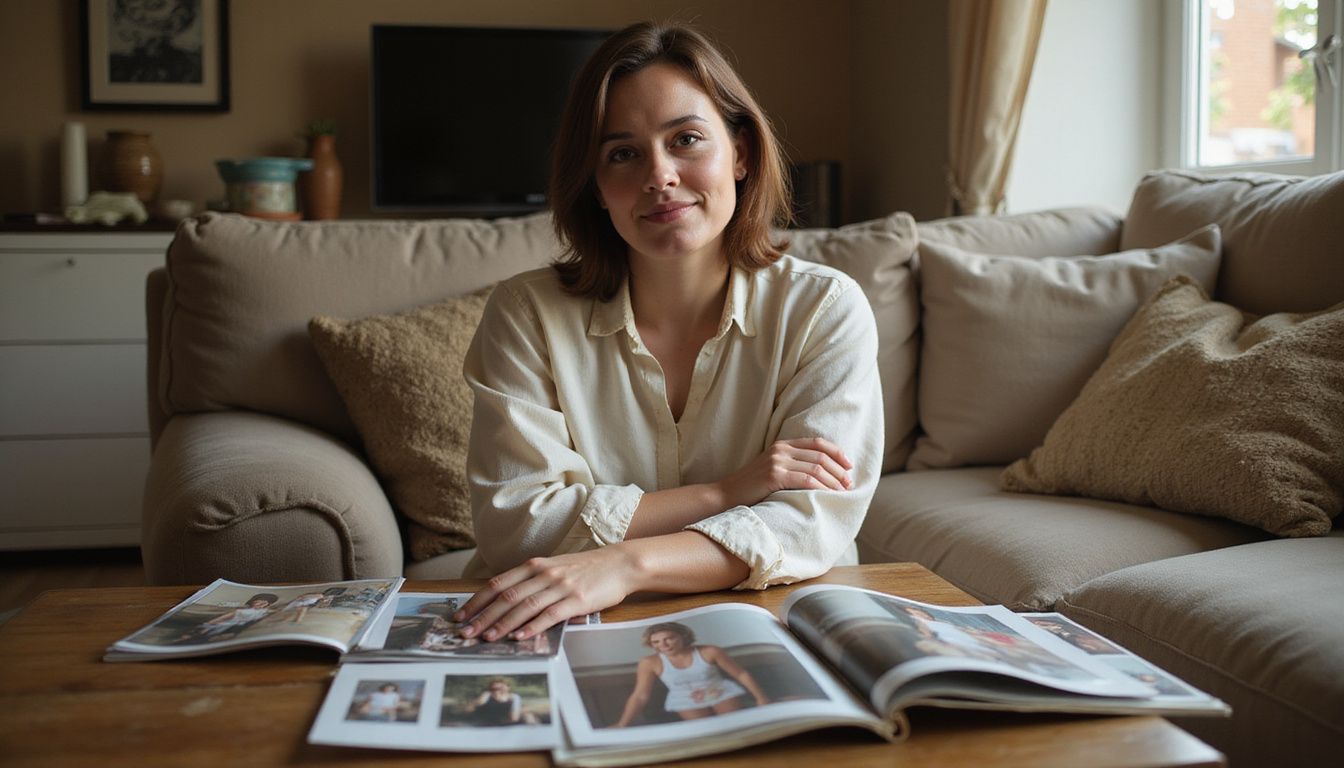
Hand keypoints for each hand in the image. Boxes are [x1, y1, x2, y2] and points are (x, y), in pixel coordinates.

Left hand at [455, 546, 638, 641]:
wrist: (620, 564)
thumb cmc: (586, 569)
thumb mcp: (554, 569)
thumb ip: (532, 582)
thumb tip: (507, 603)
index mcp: (535, 566)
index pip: (498, 583)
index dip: (476, 601)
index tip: (460, 616)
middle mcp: (544, 574)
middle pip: (506, 597)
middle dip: (482, 617)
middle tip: (465, 633)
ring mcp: (560, 586)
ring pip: (524, 606)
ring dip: (502, 624)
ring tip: (486, 639)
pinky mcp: (576, 600)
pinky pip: (549, 615)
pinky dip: (532, 627)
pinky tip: (519, 637)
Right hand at [716, 437, 852, 508]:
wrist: (725, 496)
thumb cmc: (751, 488)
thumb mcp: (772, 470)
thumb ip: (791, 466)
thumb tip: (819, 474)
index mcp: (782, 445)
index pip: (817, 443)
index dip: (837, 453)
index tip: (849, 466)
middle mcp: (781, 450)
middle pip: (820, 455)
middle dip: (839, 469)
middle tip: (849, 483)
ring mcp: (777, 461)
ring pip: (816, 467)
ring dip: (833, 480)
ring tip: (842, 491)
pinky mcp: (775, 476)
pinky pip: (806, 479)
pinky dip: (821, 487)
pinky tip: (828, 495)